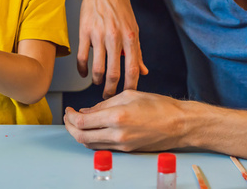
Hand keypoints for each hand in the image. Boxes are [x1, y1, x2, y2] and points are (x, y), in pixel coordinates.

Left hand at [64, 90, 187, 151]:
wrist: (179, 124)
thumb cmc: (159, 106)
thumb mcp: (129, 96)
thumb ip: (105, 104)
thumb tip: (87, 110)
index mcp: (117, 117)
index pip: (83, 121)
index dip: (71, 117)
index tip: (68, 110)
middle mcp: (117, 134)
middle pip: (82, 137)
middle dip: (70, 128)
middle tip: (68, 118)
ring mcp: (122, 145)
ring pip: (90, 144)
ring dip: (80, 135)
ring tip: (77, 123)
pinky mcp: (126, 150)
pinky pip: (102, 147)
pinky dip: (93, 139)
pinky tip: (93, 130)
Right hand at [79, 0, 147, 98]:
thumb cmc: (120, 7)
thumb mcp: (134, 27)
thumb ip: (137, 51)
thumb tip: (144, 71)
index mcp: (130, 36)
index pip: (132, 68)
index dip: (130, 86)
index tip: (127, 95)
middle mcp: (115, 37)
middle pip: (113, 73)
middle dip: (110, 89)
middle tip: (109, 96)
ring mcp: (98, 35)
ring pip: (96, 68)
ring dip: (97, 81)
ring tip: (98, 84)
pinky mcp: (84, 32)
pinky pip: (82, 57)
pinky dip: (82, 70)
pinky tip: (85, 73)